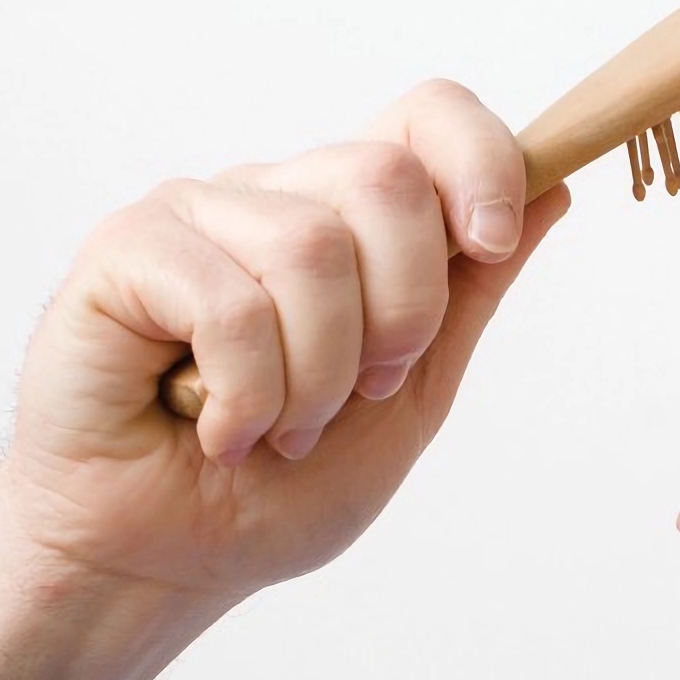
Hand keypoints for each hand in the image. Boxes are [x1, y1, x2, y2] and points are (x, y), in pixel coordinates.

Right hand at [0, 80, 571, 679]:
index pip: (427, 117)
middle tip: (362, 393)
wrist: (160, 563)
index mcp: (349, 220)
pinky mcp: (125, 250)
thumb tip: (554, 187)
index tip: (493, 244)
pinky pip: (227, 300)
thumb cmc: (275, 489)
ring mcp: (197, 214)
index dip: (481, 162)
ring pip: (311, 249)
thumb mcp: (412, 400)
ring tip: (280, 431)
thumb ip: (470, 297)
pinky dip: (245, 393)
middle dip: (402, 315)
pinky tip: (217, 431)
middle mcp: (275, 196)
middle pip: (385, 179)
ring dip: (315, 378)